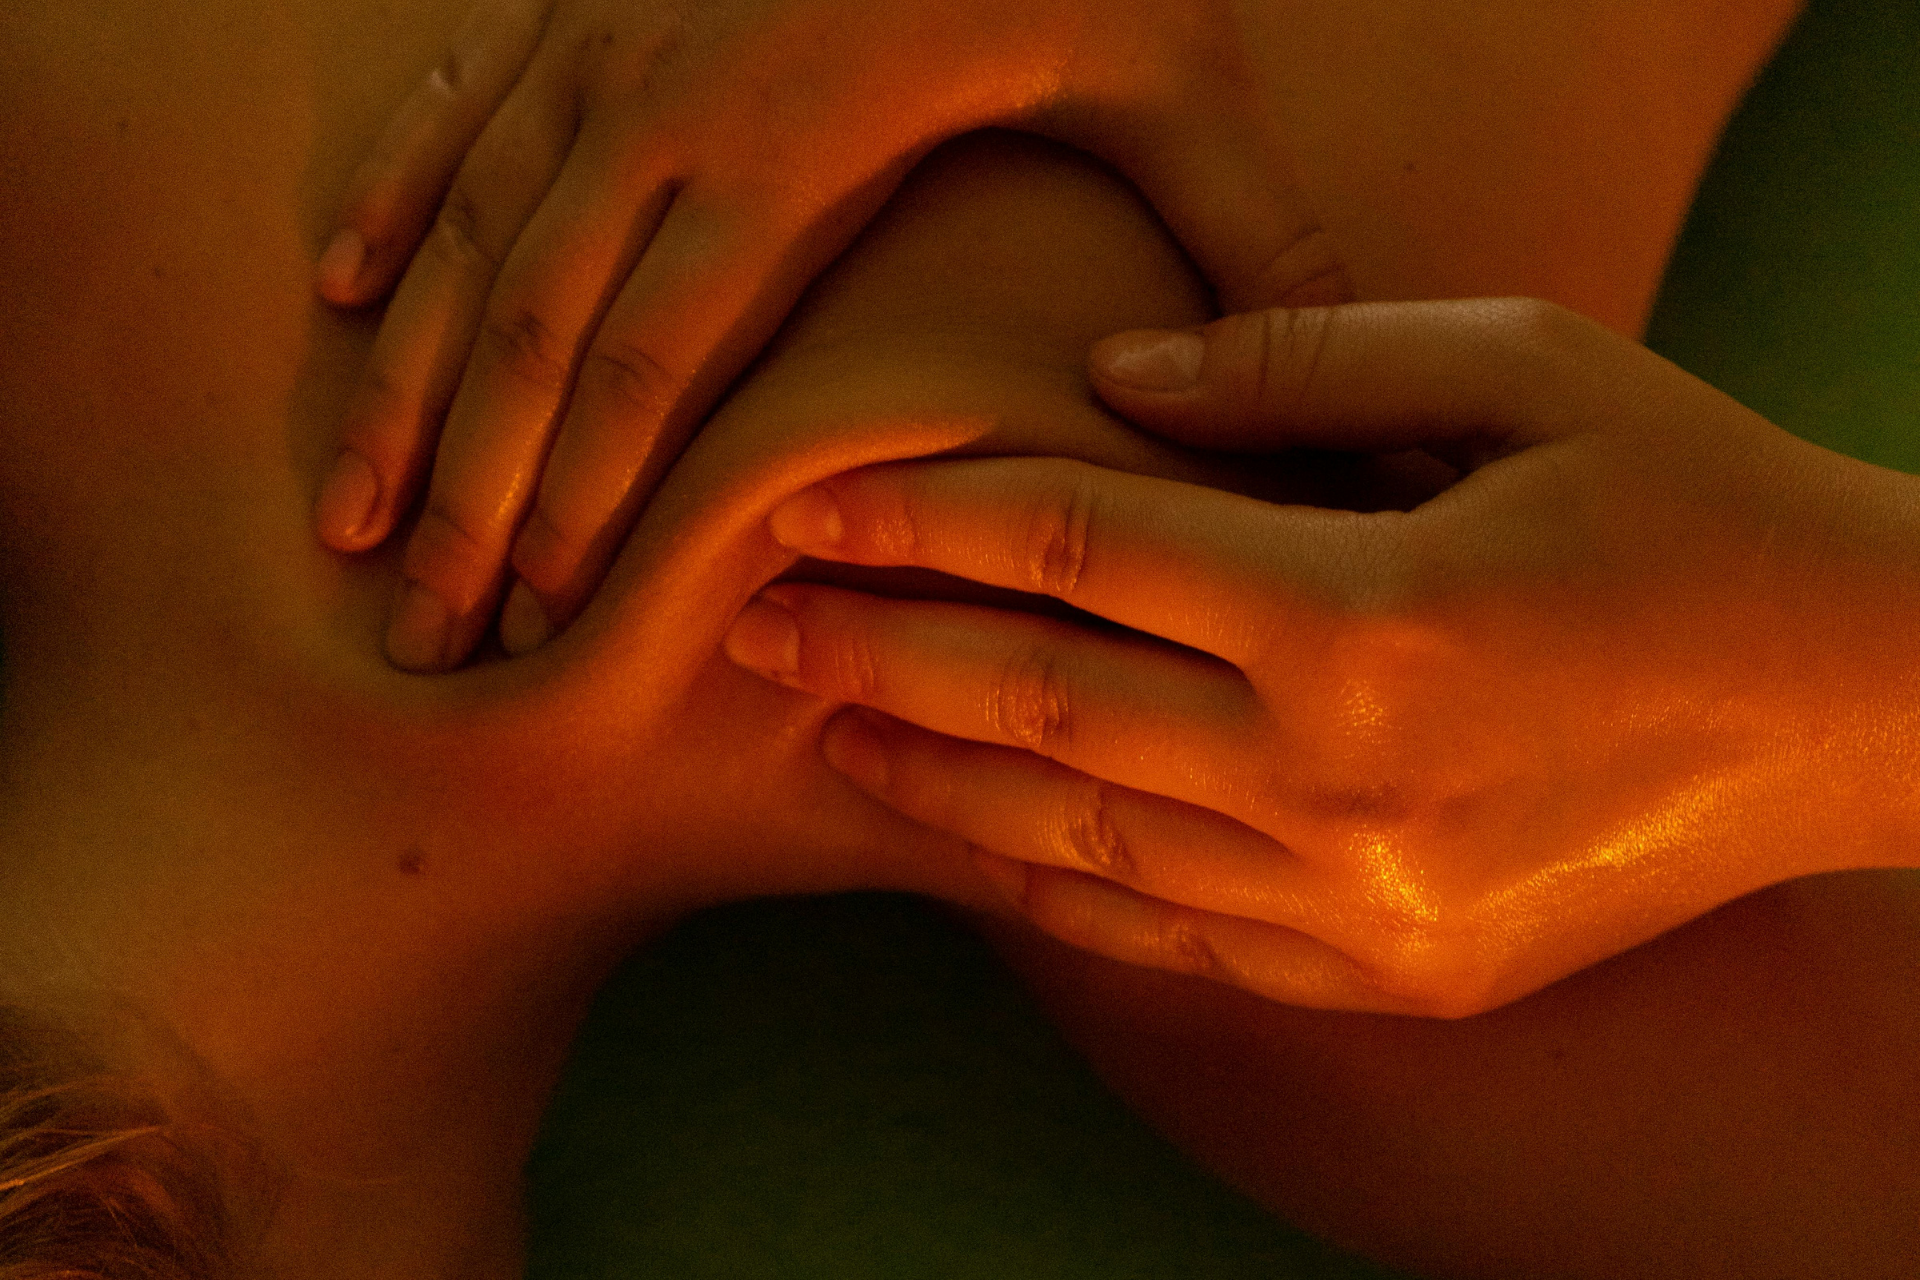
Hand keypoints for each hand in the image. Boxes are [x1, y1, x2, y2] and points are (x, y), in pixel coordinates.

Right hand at [313, 0, 1342, 671]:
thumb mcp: (1171, 66)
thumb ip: (1244, 235)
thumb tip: (1333, 389)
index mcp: (786, 145)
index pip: (648, 363)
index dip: (581, 505)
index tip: (539, 621)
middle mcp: (658, 106)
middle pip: (524, 336)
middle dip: (467, 497)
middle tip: (421, 634)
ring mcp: (595, 43)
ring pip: (460, 243)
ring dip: (396, 390)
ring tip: (344, 524)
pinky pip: (448, 105)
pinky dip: (390, 201)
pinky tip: (336, 293)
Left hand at [719, 298, 1919, 1015]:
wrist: (1858, 705)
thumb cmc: (1696, 507)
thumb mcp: (1529, 372)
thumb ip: (1296, 368)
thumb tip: (1103, 382)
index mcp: (1371, 613)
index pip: (1074, 549)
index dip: (919, 517)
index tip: (802, 499)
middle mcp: (1342, 779)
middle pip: (1035, 702)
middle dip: (874, 653)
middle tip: (747, 622)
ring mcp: (1356, 903)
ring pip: (1074, 838)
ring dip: (929, 780)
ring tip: (822, 732)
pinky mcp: (1381, 974)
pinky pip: (1167, 929)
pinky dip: (1051, 879)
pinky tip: (972, 839)